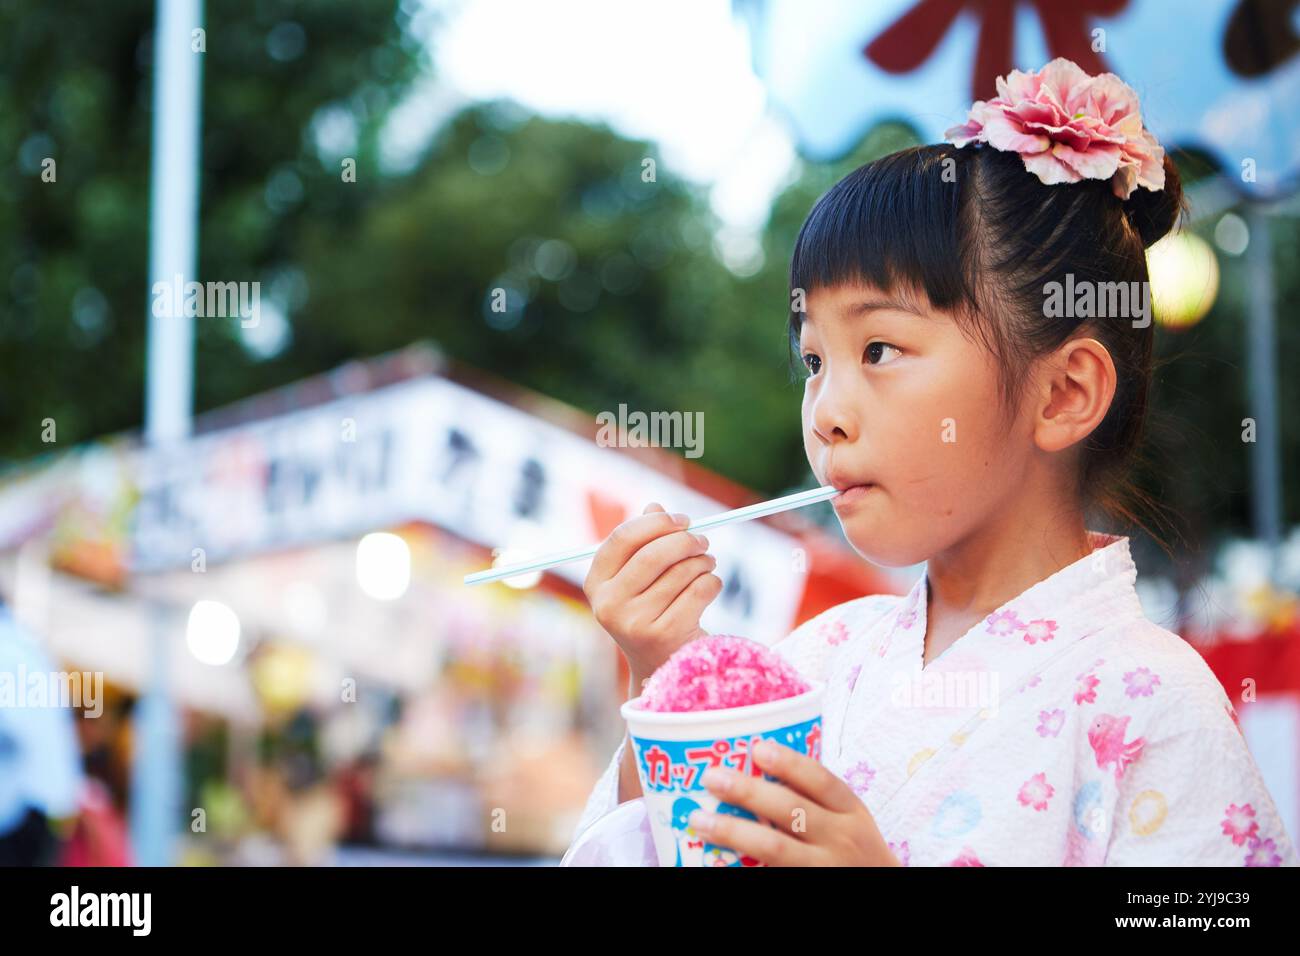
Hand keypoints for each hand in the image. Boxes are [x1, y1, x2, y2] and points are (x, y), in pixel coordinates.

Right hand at [583, 502, 721, 683]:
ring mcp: (634, 623)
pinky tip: (710, 587)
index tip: (682, 520)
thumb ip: (644, 542)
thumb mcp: (639, 578)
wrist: (662, 666)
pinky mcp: (663, 635)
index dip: (655, 523)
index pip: (622, 538)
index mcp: (596, 584)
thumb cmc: (652, 610)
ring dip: (703, 562)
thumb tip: (655, 506)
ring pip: (681, 572)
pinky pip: (699, 591)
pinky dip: (712, 582)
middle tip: (703, 541)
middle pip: (653, 554)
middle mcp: (609, 605)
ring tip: (708, 565)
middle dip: (685, 541)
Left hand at [689, 739, 899, 865]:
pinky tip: (714, 860)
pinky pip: (771, 873)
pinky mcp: (807, 886)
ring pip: (774, 848)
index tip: (757, 748)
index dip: (790, 763)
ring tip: (699, 820)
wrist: (881, 891)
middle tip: (712, 778)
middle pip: (791, 811)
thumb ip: (815, 798)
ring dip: (733, 831)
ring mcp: (823, 869)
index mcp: (851, 811)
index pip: (822, 781)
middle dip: (749, 792)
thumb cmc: (854, 848)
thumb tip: (757, 766)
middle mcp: (840, 838)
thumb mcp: (849, 819)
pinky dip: (742, 865)